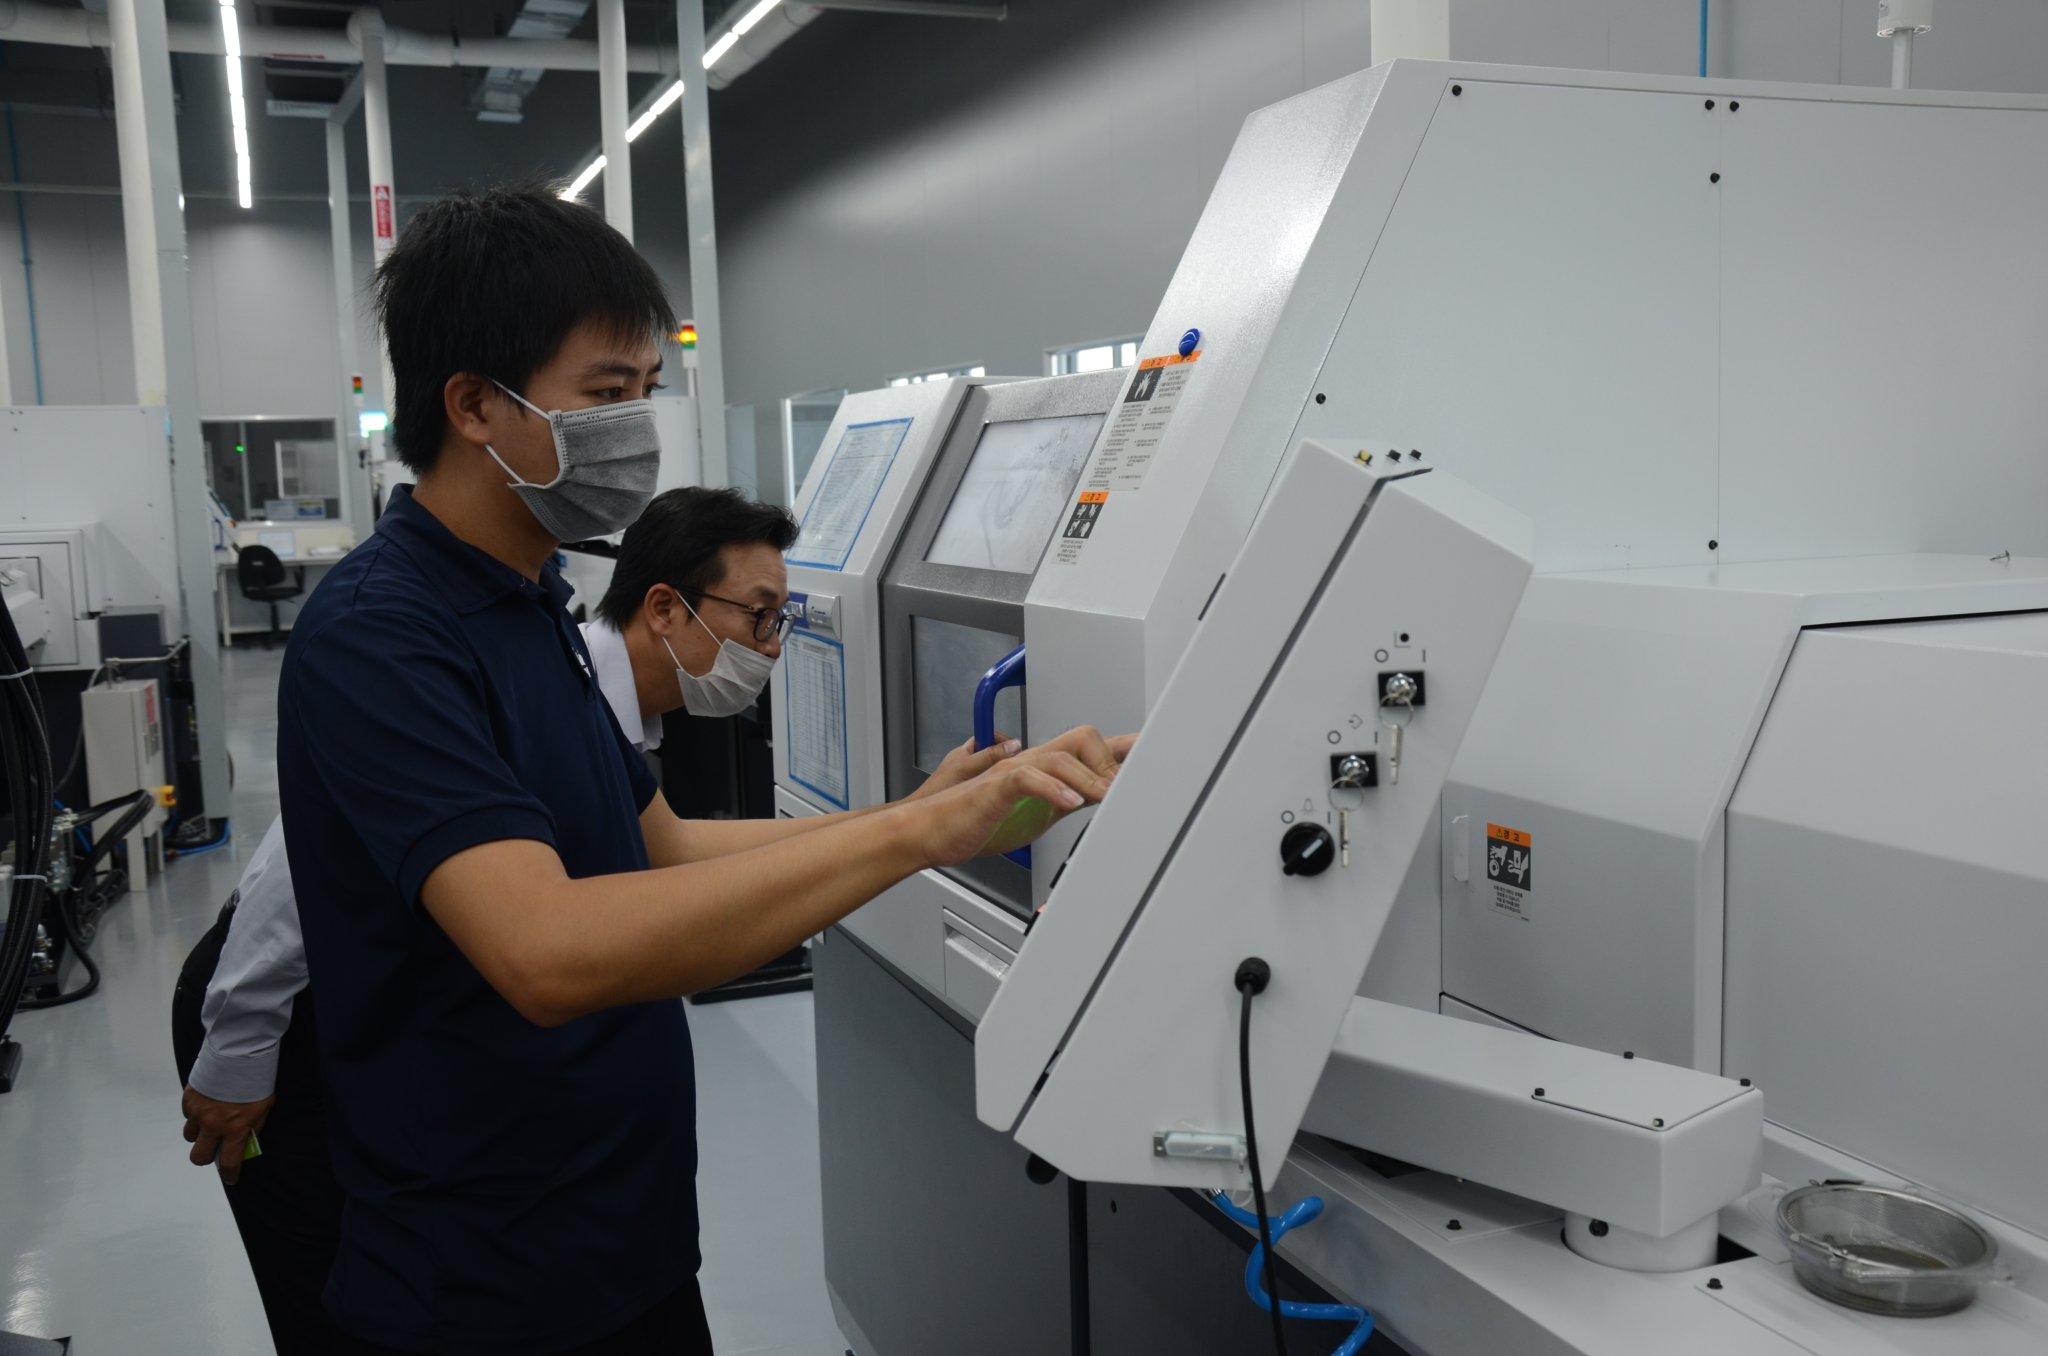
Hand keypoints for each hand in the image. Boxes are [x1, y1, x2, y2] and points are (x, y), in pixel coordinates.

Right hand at [181, 1084, 274, 1185]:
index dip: (230, 1174)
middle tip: (213, 1149)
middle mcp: (213, 1125)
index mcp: (235, 1129)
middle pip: (199, 1157)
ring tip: (210, 1121)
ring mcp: (198, 1113)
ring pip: (190, 1135)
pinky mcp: (189, 1099)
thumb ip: (253, 1126)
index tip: (231, 1178)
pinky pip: (187, 1114)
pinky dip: (195, 1113)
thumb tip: (247, 1141)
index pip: (229, 1162)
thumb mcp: (264, 1107)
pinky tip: (207, 1102)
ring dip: (199, 1133)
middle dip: (205, 1157)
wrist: (239, 1053)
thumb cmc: (257, 1080)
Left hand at [906, 734, 1021, 801]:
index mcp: (966, 751)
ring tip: (1007, 786)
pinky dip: (998, 792)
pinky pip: (992, 789)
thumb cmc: (935, 792)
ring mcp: (972, 780)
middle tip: (1014, 771)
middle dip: (1007, 763)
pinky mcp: (974, 795)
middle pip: (998, 757)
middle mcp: (970, 763)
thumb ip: (988, 757)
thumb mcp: (966, 769)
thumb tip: (1013, 747)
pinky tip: (1000, 800)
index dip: (1006, 742)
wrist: (923, 821)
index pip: (992, 737)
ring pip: (996, 774)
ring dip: (1003, 780)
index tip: (1018, 749)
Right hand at [912, 726, 1135, 866]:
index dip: (1126, 747)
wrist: (931, 831)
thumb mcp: (1036, 813)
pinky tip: (1071, 802)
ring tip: (1107, 799)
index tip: (1158, 752)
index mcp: (1044, 768)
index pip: (1092, 747)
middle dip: (1109, 762)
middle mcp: (1030, 760)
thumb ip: (1065, 800)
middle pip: (1082, 737)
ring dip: (1090, 779)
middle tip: (1123, 793)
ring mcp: (1012, 771)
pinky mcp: (995, 788)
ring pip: (1061, 755)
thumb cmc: (977, 821)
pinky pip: (1028, 777)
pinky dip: (1053, 789)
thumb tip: (1096, 797)